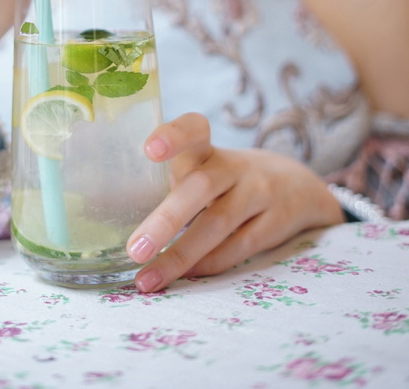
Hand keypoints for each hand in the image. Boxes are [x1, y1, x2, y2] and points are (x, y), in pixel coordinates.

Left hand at [126, 113, 344, 291]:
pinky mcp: (275, 222)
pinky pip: (239, 246)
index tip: (149, 150)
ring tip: (147, 278)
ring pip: (218, 223)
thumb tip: (111, 216)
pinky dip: (209, 263)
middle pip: (200, 187)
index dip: (173, 136)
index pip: (193, 129)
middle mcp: (234, 167)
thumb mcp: (204, 167)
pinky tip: (184, 276)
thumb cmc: (227, 180)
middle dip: (166, 220)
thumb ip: (171, 181)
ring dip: (181, 255)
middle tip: (134, 249)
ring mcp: (258, 192)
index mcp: (207, 149)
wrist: (297, 185)